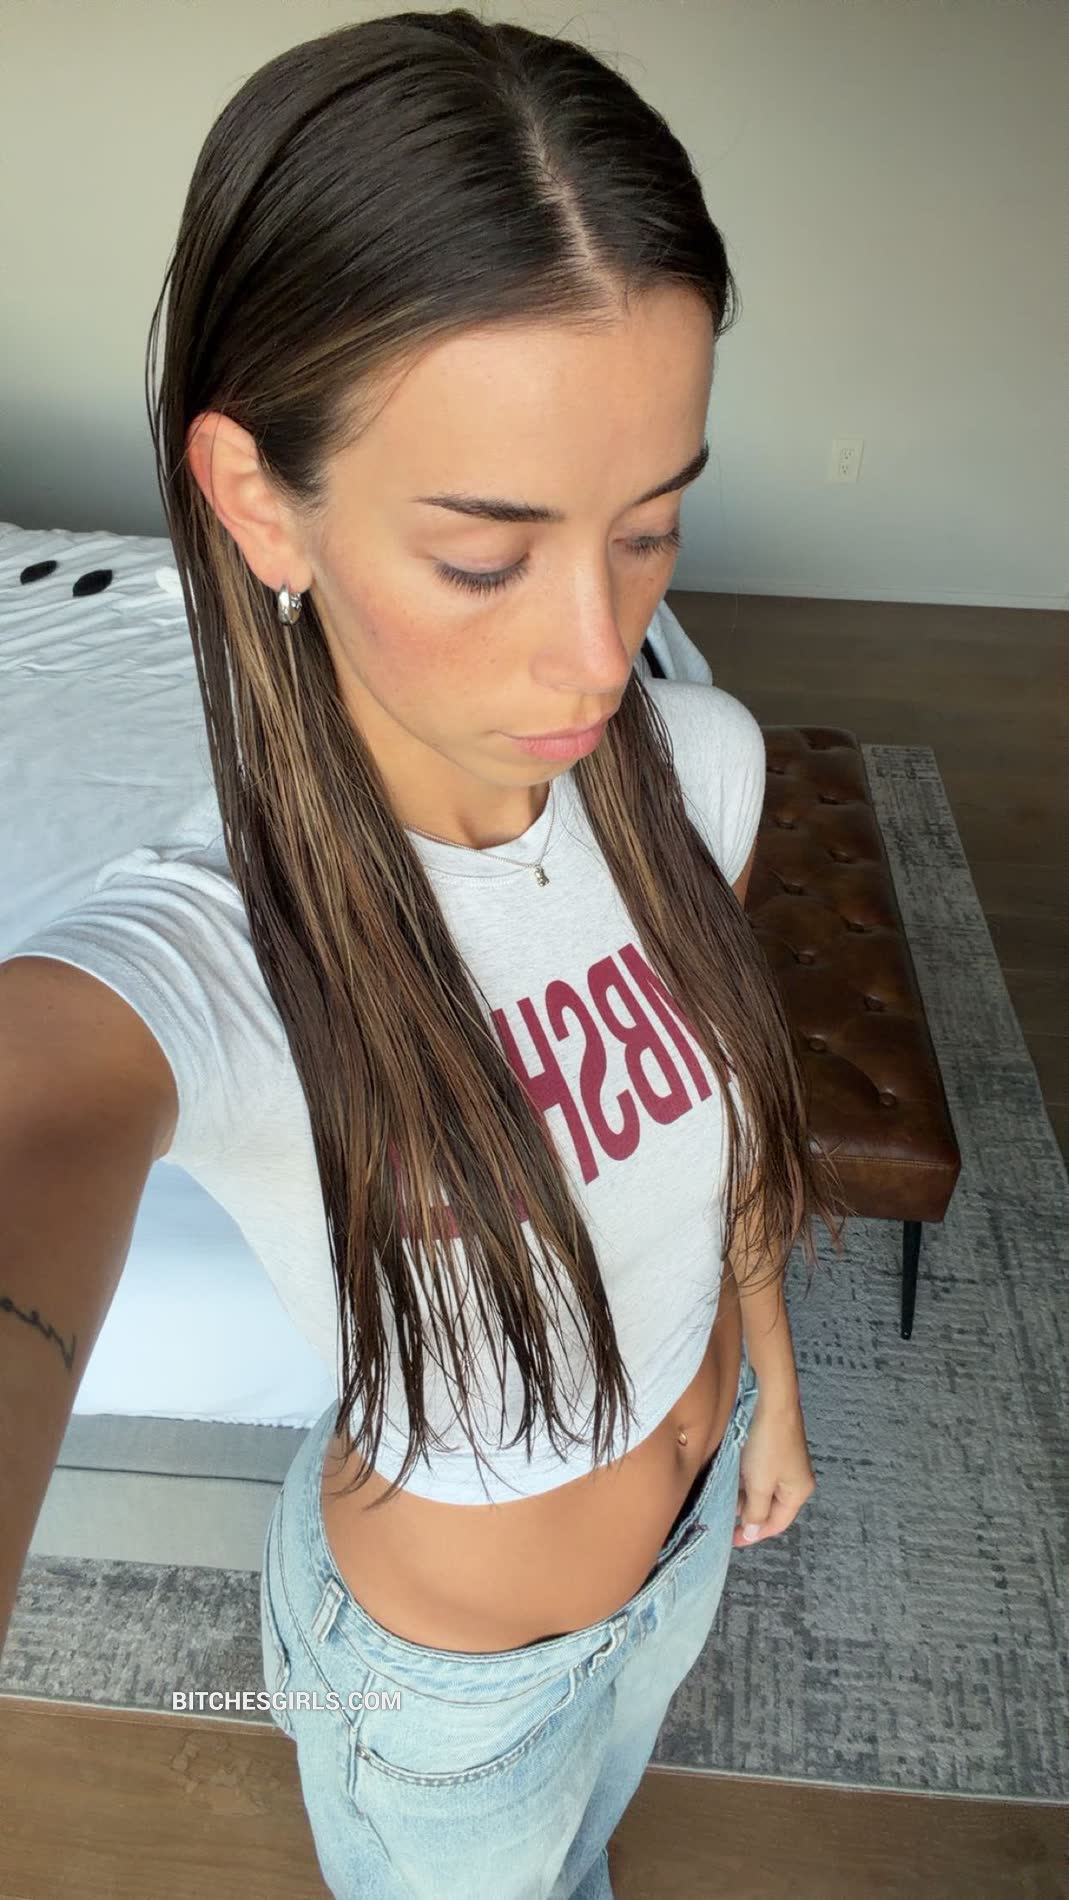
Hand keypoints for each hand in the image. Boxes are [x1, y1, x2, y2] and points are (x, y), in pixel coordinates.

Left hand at [732, 1392, 815, 1547]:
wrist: (771, 1400)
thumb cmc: (767, 1444)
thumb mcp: (759, 1484)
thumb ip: (755, 1511)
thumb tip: (753, 1532)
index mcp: (799, 1492)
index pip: (777, 1524)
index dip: (754, 1535)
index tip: (731, 1540)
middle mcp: (796, 1479)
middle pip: (771, 1508)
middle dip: (749, 1515)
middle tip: (724, 1519)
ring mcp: (787, 1463)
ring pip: (764, 1490)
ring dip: (746, 1497)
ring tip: (724, 1499)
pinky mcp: (776, 1449)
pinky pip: (761, 1474)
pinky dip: (747, 1480)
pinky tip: (732, 1479)